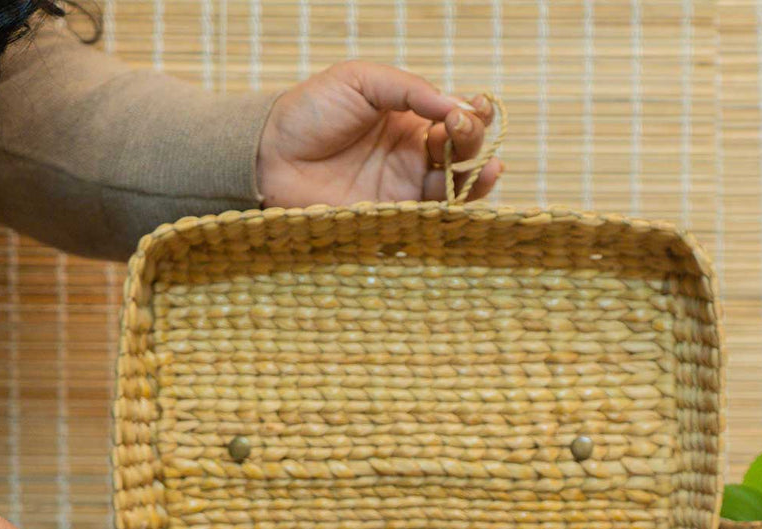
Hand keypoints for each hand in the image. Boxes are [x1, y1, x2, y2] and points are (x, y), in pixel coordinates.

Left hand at [257, 61, 503, 206]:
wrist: (271, 156)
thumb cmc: (310, 111)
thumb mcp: (360, 81)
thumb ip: (409, 89)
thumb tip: (455, 103)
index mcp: (407, 117)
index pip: (453, 114)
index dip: (471, 110)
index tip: (471, 106)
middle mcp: (411, 152)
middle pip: (462, 148)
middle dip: (473, 137)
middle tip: (461, 128)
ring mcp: (403, 185)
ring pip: (455, 183)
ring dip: (478, 174)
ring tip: (490, 165)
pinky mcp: (393, 214)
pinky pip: (432, 213)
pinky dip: (457, 204)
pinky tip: (470, 187)